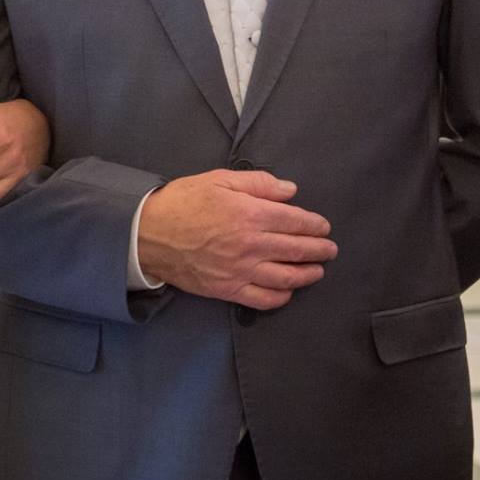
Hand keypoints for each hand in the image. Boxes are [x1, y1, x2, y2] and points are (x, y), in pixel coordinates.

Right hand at [135, 170, 336, 309]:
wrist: (149, 233)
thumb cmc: (183, 201)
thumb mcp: (220, 179)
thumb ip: (258, 183)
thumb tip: (290, 191)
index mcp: (250, 214)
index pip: (296, 221)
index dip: (315, 225)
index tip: (323, 227)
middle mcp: (250, 245)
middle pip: (297, 250)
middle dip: (319, 250)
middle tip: (330, 249)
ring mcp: (240, 271)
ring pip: (286, 278)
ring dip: (307, 274)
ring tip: (317, 270)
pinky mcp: (227, 290)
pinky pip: (263, 299)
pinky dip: (281, 296)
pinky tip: (288, 291)